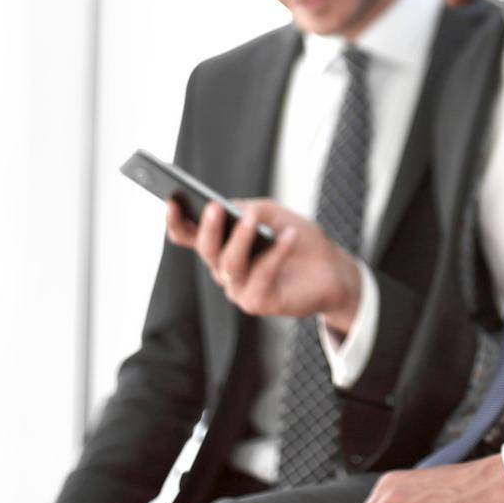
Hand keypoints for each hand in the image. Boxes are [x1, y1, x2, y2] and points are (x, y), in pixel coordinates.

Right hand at [166, 198, 362, 330]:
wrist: (331, 268)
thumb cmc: (297, 238)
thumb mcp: (274, 214)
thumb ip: (251, 209)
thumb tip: (235, 209)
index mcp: (221, 245)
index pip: (189, 236)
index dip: (176, 221)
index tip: (172, 199)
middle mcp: (223, 269)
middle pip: (207, 250)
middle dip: (209, 228)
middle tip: (214, 207)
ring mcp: (238, 289)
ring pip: (230, 264)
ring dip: (242, 238)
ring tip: (254, 217)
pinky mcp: (258, 303)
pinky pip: (262, 276)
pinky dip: (276, 253)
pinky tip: (290, 236)